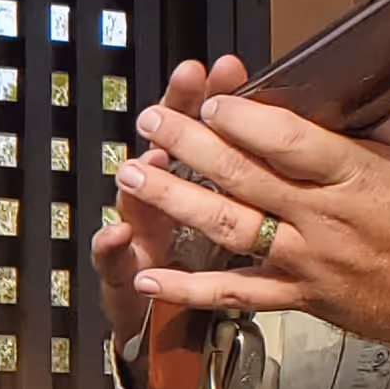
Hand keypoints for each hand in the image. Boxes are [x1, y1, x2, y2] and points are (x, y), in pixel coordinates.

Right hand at [91, 55, 253, 346]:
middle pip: (167, 148)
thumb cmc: (193, 258)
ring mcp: (140, 232)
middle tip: (188, 80)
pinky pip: (115, 261)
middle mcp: (162, 196)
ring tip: (152, 155)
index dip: (215, 97)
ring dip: (148, 178)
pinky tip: (115, 236)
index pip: (203, 128)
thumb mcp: (227, 210)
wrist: (151, 321)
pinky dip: (111, 250)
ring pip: (139, 200)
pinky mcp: (123, 271)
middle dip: (181, 114)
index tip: (227, 67)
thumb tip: (278, 128)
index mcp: (192, 179)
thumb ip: (245, 170)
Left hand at [115, 85, 389, 367]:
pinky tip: (150, 277)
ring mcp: (312, 262)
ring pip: (231, 228)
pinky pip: (239, 295)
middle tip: (150, 121)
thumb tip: (326, 95)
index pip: (290, 140)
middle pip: (245, 177)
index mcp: (359, 176)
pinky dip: (191, 288)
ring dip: (175, 201)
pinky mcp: (307, 300)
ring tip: (133, 175)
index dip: (244, 119)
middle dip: (190, 146)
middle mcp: (328, 218)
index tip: (210, 101)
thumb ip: (365, 129)